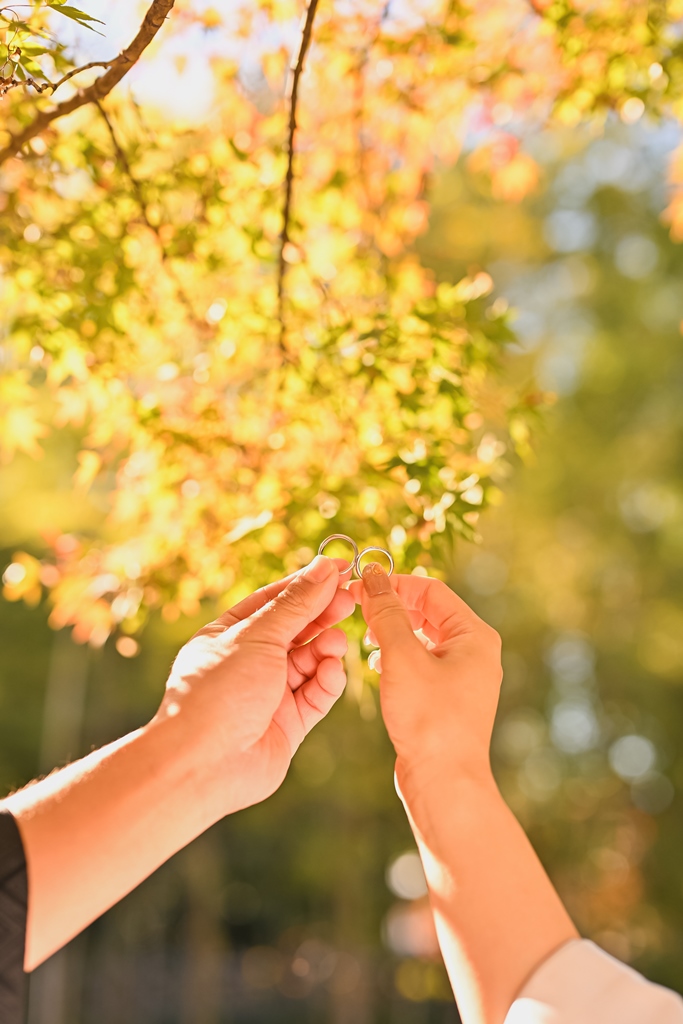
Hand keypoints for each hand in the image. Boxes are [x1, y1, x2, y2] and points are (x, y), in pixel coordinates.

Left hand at [157, 555, 354, 812]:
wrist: (203, 765)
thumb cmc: (218, 693)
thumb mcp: (258, 636)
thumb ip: (296, 604)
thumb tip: (323, 568)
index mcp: (230, 634)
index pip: (275, 600)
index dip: (308, 583)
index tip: (341, 568)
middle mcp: (249, 662)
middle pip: (296, 629)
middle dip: (323, 614)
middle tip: (351, 599)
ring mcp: (269, 694)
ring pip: (310, 662)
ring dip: (326, 649)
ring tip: (337, 642)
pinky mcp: (288, 724)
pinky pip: (316, 695)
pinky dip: (327, 682)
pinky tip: (331, 672)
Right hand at [349, 565, 501, 794]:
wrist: (445, 783)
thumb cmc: (430, 719)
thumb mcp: (402, 658)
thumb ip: (386, 614)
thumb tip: (373, 576)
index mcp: (475, 636)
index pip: (431, 590)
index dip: (394, 584)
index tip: (359, 584)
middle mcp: (475, 652)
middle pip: (428, 612)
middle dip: (392, 608)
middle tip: (357, 608)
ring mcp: (463, 677)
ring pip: (423, 638)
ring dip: (393, 632)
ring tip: (366, 638)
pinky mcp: (448, 699)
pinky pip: (422, 663)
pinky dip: (399, 657)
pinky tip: (378, 665)